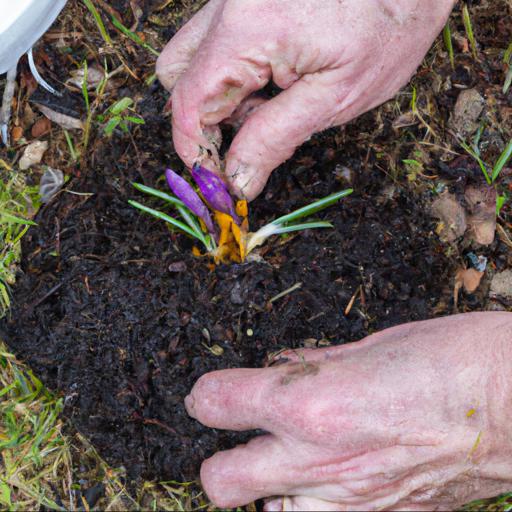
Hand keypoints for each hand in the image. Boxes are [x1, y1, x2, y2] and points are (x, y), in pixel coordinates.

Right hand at [156, 0, 455, 200]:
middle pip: (177, 77)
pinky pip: (215, 42)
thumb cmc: (388, 29)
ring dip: (218, 96)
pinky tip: (273, 78)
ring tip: (269, 103)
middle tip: (248, 139)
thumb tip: (237, 179)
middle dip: (205, 120)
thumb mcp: (335, 98)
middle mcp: (228, 5)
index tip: (219, 183)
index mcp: (249, 31)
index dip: (197, 152)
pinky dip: (232, 73)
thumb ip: (276, 139)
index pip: (190, 103)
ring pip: (191, 58)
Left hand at [185, 312, 511, 509]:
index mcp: (310, 404)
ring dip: (269, 489)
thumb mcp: (370, 345)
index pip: (215, 403)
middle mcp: (317, 461)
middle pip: (220, 481)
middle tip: (245, 437)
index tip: (215, 393)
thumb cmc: (450, 359)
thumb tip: (281, 367)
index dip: (208, 395)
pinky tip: (340, 478)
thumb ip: (315, 364)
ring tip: (294, 462)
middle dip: (222, 459)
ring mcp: (348, 504)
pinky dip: (314, 505)